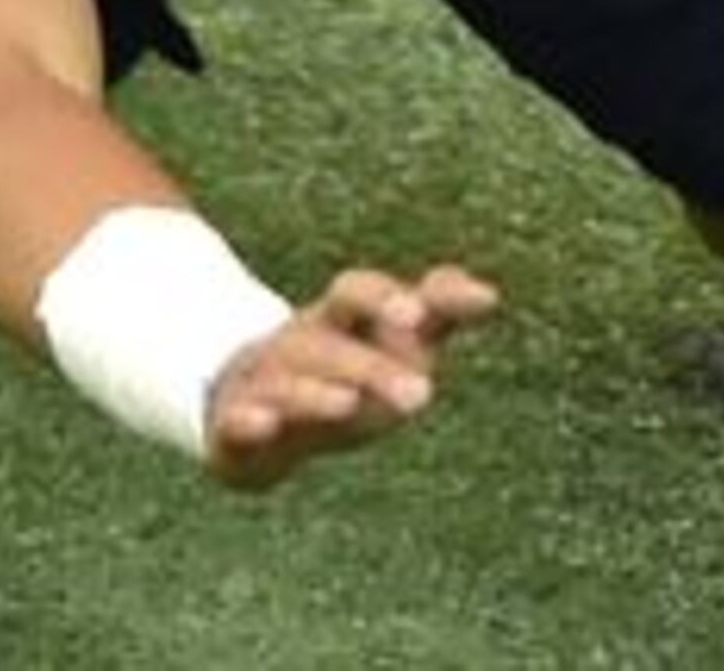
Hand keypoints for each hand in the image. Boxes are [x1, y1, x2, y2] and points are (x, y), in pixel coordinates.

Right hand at [202, 262, 500, 490]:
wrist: (254, 409)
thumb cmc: (346, 369)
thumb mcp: (395, 342)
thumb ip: (439, 312)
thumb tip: (491, 295)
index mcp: (339, 318)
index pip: (357, 293)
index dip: (384, 299)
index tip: (417, 313)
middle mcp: (298, 344)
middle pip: (327, 344)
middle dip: (370, 367)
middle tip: (422, 397)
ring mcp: (262, 384)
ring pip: (285, 383)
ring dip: (316, 392)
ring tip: (348, 404)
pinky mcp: (232, 429)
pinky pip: (234, 424)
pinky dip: (247, 422)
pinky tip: (263, 425)